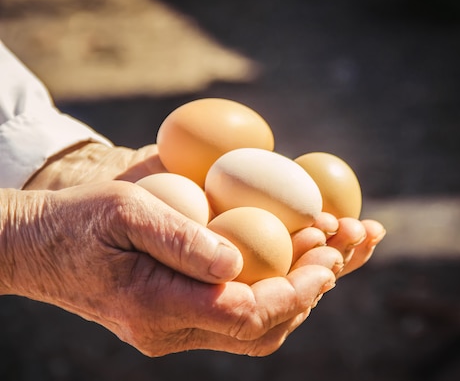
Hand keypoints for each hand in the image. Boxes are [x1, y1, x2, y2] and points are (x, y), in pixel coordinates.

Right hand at [0, 181, 338, 355]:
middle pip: (259, 329)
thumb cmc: (79, 220)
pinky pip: (236, 317)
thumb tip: (238, 260)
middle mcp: (169, 331)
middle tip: (340, 251)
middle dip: (308, 292)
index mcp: (156, 306)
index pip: (243, 313)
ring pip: (253, 330)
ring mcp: (173, 331)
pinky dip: (272, 291)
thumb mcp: (125, 208)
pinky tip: (291, 260)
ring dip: (297, 295)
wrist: (38, 248)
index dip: (293, 289)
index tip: (328, 258)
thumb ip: (179, 237)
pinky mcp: (176, 320)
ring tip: (329, 254)